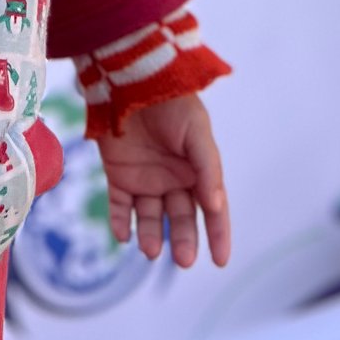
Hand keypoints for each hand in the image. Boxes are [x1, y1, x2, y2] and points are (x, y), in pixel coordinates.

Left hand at [96, 92, 229, 268]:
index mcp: (197, 169)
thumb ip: (207, 169)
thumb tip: (216, 206)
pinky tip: (123, 235)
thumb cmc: (172, 102)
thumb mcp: (197, 132)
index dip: (218, 234)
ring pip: (149, 216)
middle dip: (183, 240)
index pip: (212, 208)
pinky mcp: (118, 174)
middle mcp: (172, 179)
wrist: (132, 79)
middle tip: (183, 260)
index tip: (221, 260)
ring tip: (150, 250)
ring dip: (150, 235)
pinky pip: (120, 204)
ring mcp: (145, 178)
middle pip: (180, 218)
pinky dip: (120, 221)